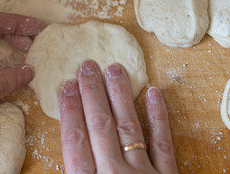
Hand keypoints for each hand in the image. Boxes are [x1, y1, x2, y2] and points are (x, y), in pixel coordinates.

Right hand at [59, 61, 177, 173]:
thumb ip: (77, 172)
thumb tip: (72, 140)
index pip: (76, 140)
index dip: (70, 111)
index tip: (67, 86)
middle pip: (101, 126)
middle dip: (92, 93)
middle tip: (88, 66)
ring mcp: (142, 173)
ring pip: (129, 127)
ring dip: (120, 96)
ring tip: (115, 70)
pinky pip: (162, 144)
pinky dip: (158, 118)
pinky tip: (153, 94)